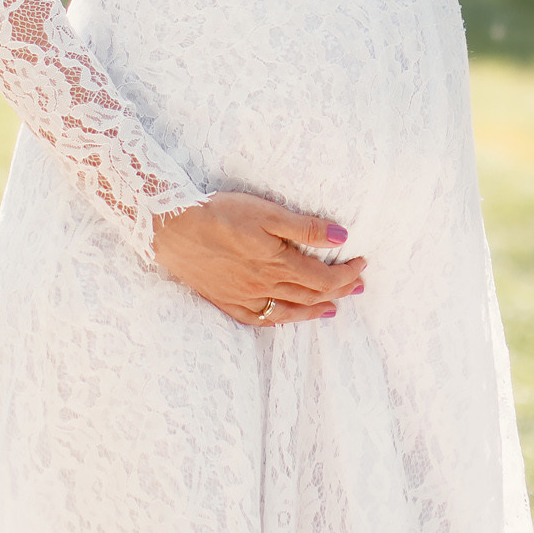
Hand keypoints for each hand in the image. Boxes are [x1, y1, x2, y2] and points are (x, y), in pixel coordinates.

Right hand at [153, 192, 368, 326]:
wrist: (171, 228)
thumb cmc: (220, 213)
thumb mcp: (268, 213)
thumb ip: (306, 228)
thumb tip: (342, 238)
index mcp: (278, 264)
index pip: (324, 278)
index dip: (347, 274)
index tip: (362, 264)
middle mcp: (264, 287)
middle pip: (310, 295)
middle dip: (339, 291)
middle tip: (358, 287)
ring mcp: (243, 297)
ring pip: (288, 311)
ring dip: (314, 310)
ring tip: (332, 309)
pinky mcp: (224, 300)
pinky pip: (258, 319)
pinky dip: (278, 320)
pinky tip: (285, 317)